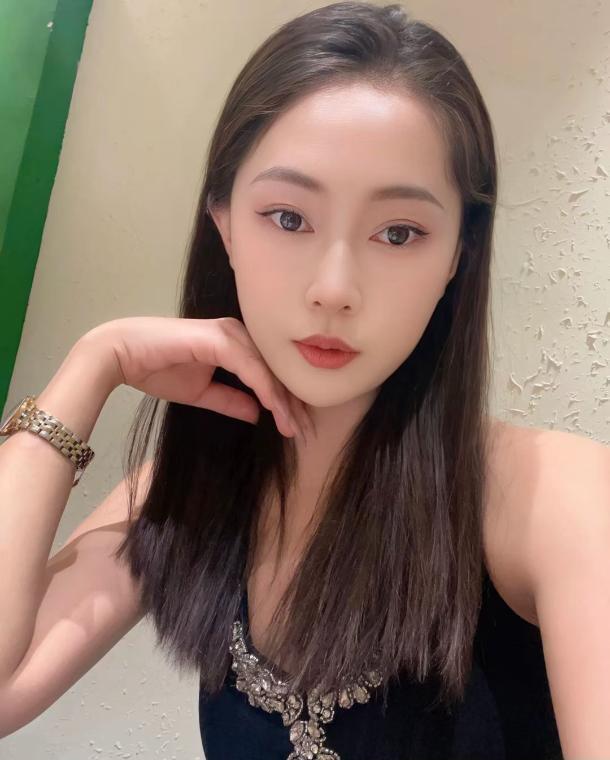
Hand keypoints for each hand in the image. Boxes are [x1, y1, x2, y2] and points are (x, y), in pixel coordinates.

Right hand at [82, 316, 311, 439]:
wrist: (120, 355)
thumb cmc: (156, 368)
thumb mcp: (202, 392)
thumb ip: (230, 400)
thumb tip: (259, 414)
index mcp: (234, 343)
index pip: (268, 374)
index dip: (285, 402)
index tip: (297, 429)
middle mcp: (237, 333)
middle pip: (275, 371)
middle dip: (293, 404)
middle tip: (307, 433)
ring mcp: (229, 333)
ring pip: (268, 370)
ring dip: (284, 401)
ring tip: (296, 428)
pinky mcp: (219, 339)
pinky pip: (251, 368)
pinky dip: (266, 389)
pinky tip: (277, 410)